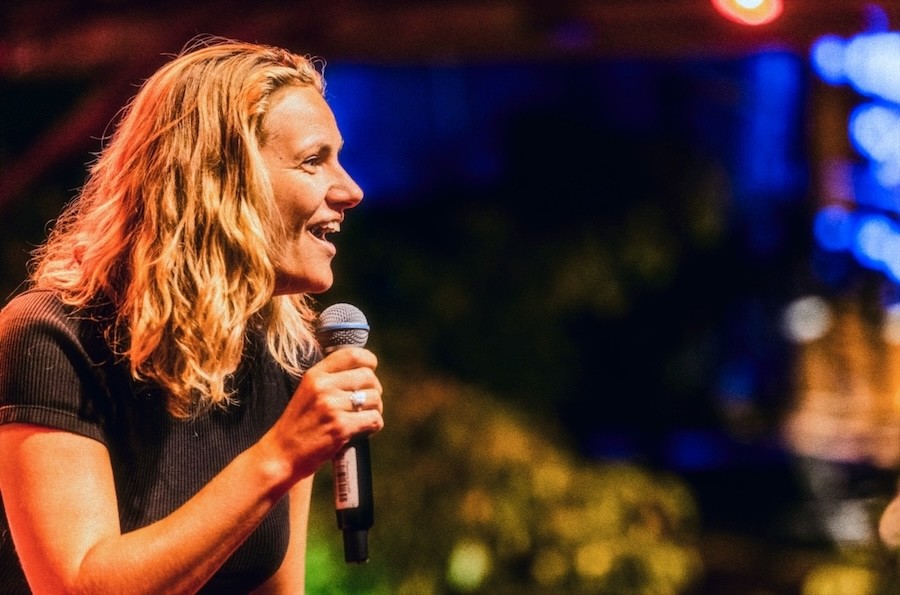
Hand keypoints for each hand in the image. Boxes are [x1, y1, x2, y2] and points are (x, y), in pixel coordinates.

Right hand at [266, 347, 383, 480]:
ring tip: (362, 418)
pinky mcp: (340, 427)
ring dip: (375, 410)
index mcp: (315, 375)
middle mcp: (323, 386)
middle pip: (368, 376)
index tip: (370, 370)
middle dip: (374, 390)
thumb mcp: (308, 392)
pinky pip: (374, 419)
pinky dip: (373, 426)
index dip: (369, 360)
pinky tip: (362, 431)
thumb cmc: (299, 425)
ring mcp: (331, 406)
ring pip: (374, 398)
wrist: (282, 455)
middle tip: (366, 404)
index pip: (352, 354)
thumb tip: (365, 369)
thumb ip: (331, 379)